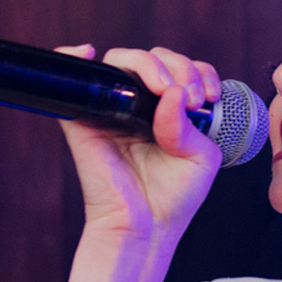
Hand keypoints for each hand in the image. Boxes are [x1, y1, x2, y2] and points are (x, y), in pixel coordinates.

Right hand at [56, 45, 223, 245]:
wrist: (146, 228)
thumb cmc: (174, 197)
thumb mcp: (201, 156)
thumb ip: (189, 123)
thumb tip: (173, 92)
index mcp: (169, 110)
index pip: (181, 70)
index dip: (198, 72)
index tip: (208, 97)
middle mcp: (139, 105)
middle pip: (154, 59)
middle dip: (180, 67)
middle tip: (192, 98)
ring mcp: (110, 109)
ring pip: (122, 62)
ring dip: (149, 64)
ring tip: (166, 88)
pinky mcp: (83, 119)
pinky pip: (74, 80)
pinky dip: (72, 56)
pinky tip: (87, 53)